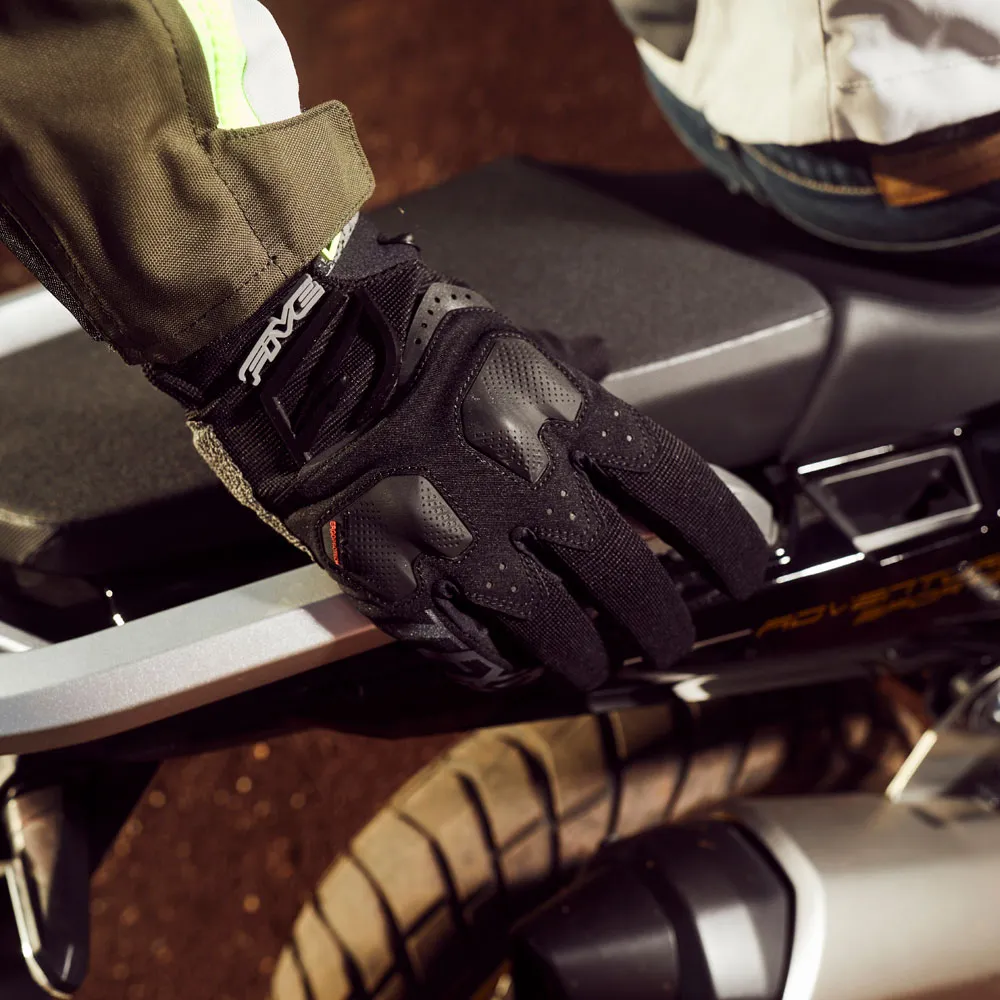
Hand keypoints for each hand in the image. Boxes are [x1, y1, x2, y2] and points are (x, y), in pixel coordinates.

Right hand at [151, 220, 768, 690]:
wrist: (285, 351)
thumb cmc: (394, 336)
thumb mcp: (502, 337)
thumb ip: (566, 374)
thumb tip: (610, 377)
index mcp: (558, 413)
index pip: (676, 488)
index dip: (724, 539)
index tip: (743, 570)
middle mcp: (523, 485)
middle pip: (628, 578)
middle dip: (662, 620)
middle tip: (672, 638)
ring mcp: (460, 542)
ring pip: (556, 631)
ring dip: (588, 656)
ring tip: (597, 663)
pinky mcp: (398, 582)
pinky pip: (469, 649)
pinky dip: (500, 664)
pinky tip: (513, 664)